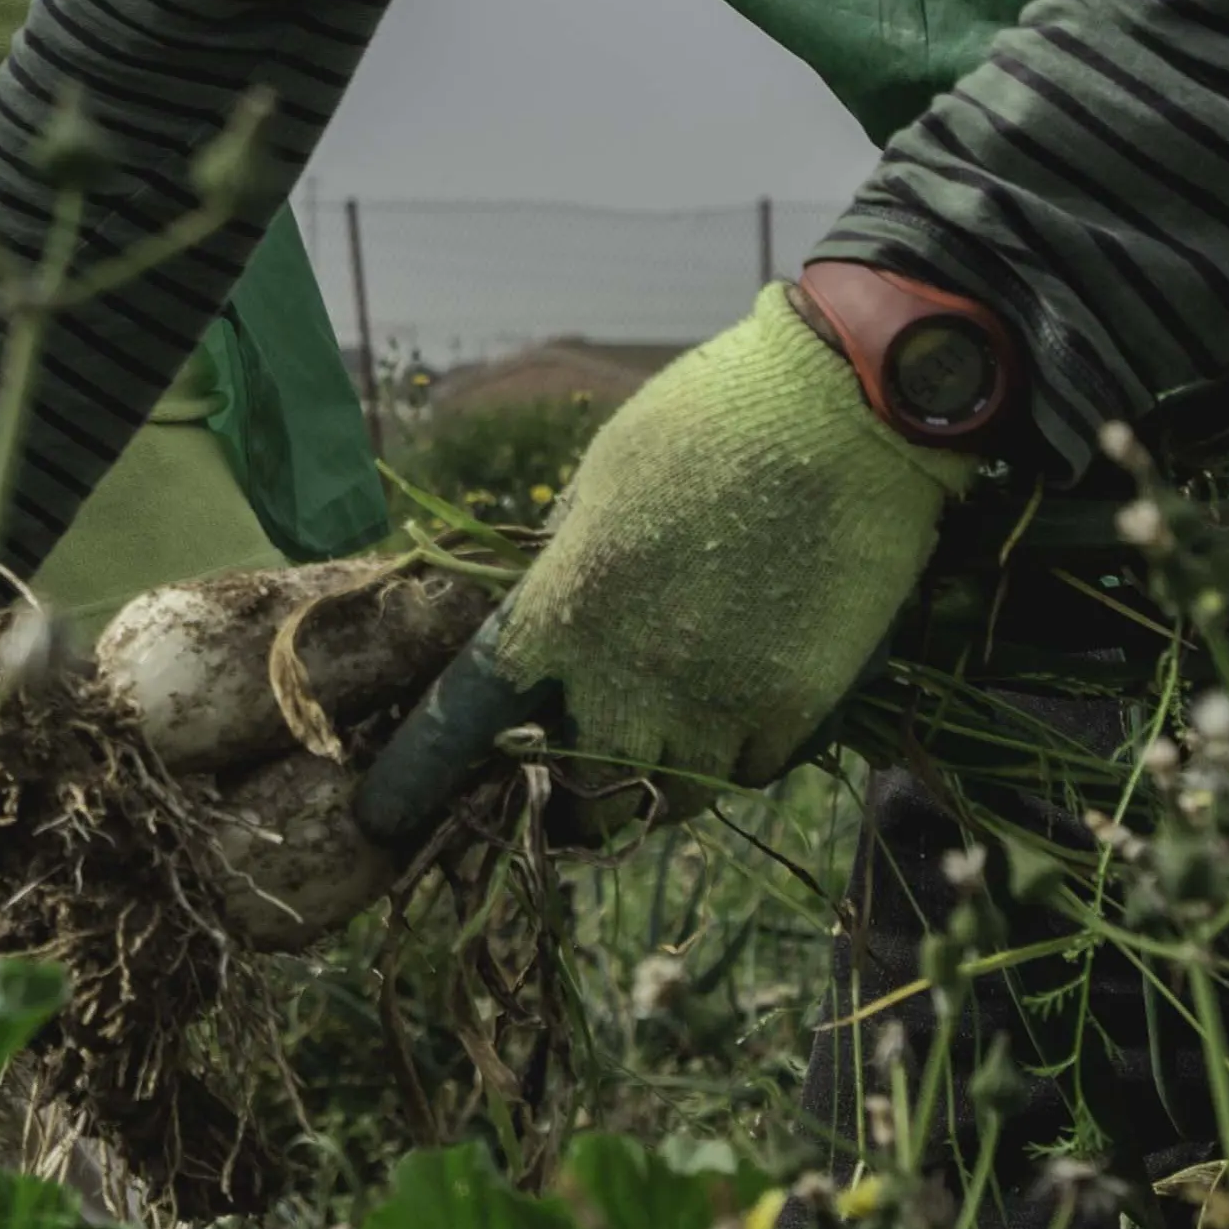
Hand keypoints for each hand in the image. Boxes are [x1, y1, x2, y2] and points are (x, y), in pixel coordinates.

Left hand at [347, 288, 973, 852]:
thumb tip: (550, 619)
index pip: (464, 717)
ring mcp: (716, 704)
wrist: (843, 413)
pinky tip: (732, 710)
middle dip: (567, 800)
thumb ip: (567, 571)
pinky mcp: (792, 713)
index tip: (385, 815)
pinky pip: (744, 774)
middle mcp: (629, 676)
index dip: (420, 775)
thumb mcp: (600, 485)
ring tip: (654, 747)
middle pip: (578, 797)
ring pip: (665, 802)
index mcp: (562, 607)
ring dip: (649, 785)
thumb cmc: (705, 422)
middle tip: (570, 778)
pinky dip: (728, 758)